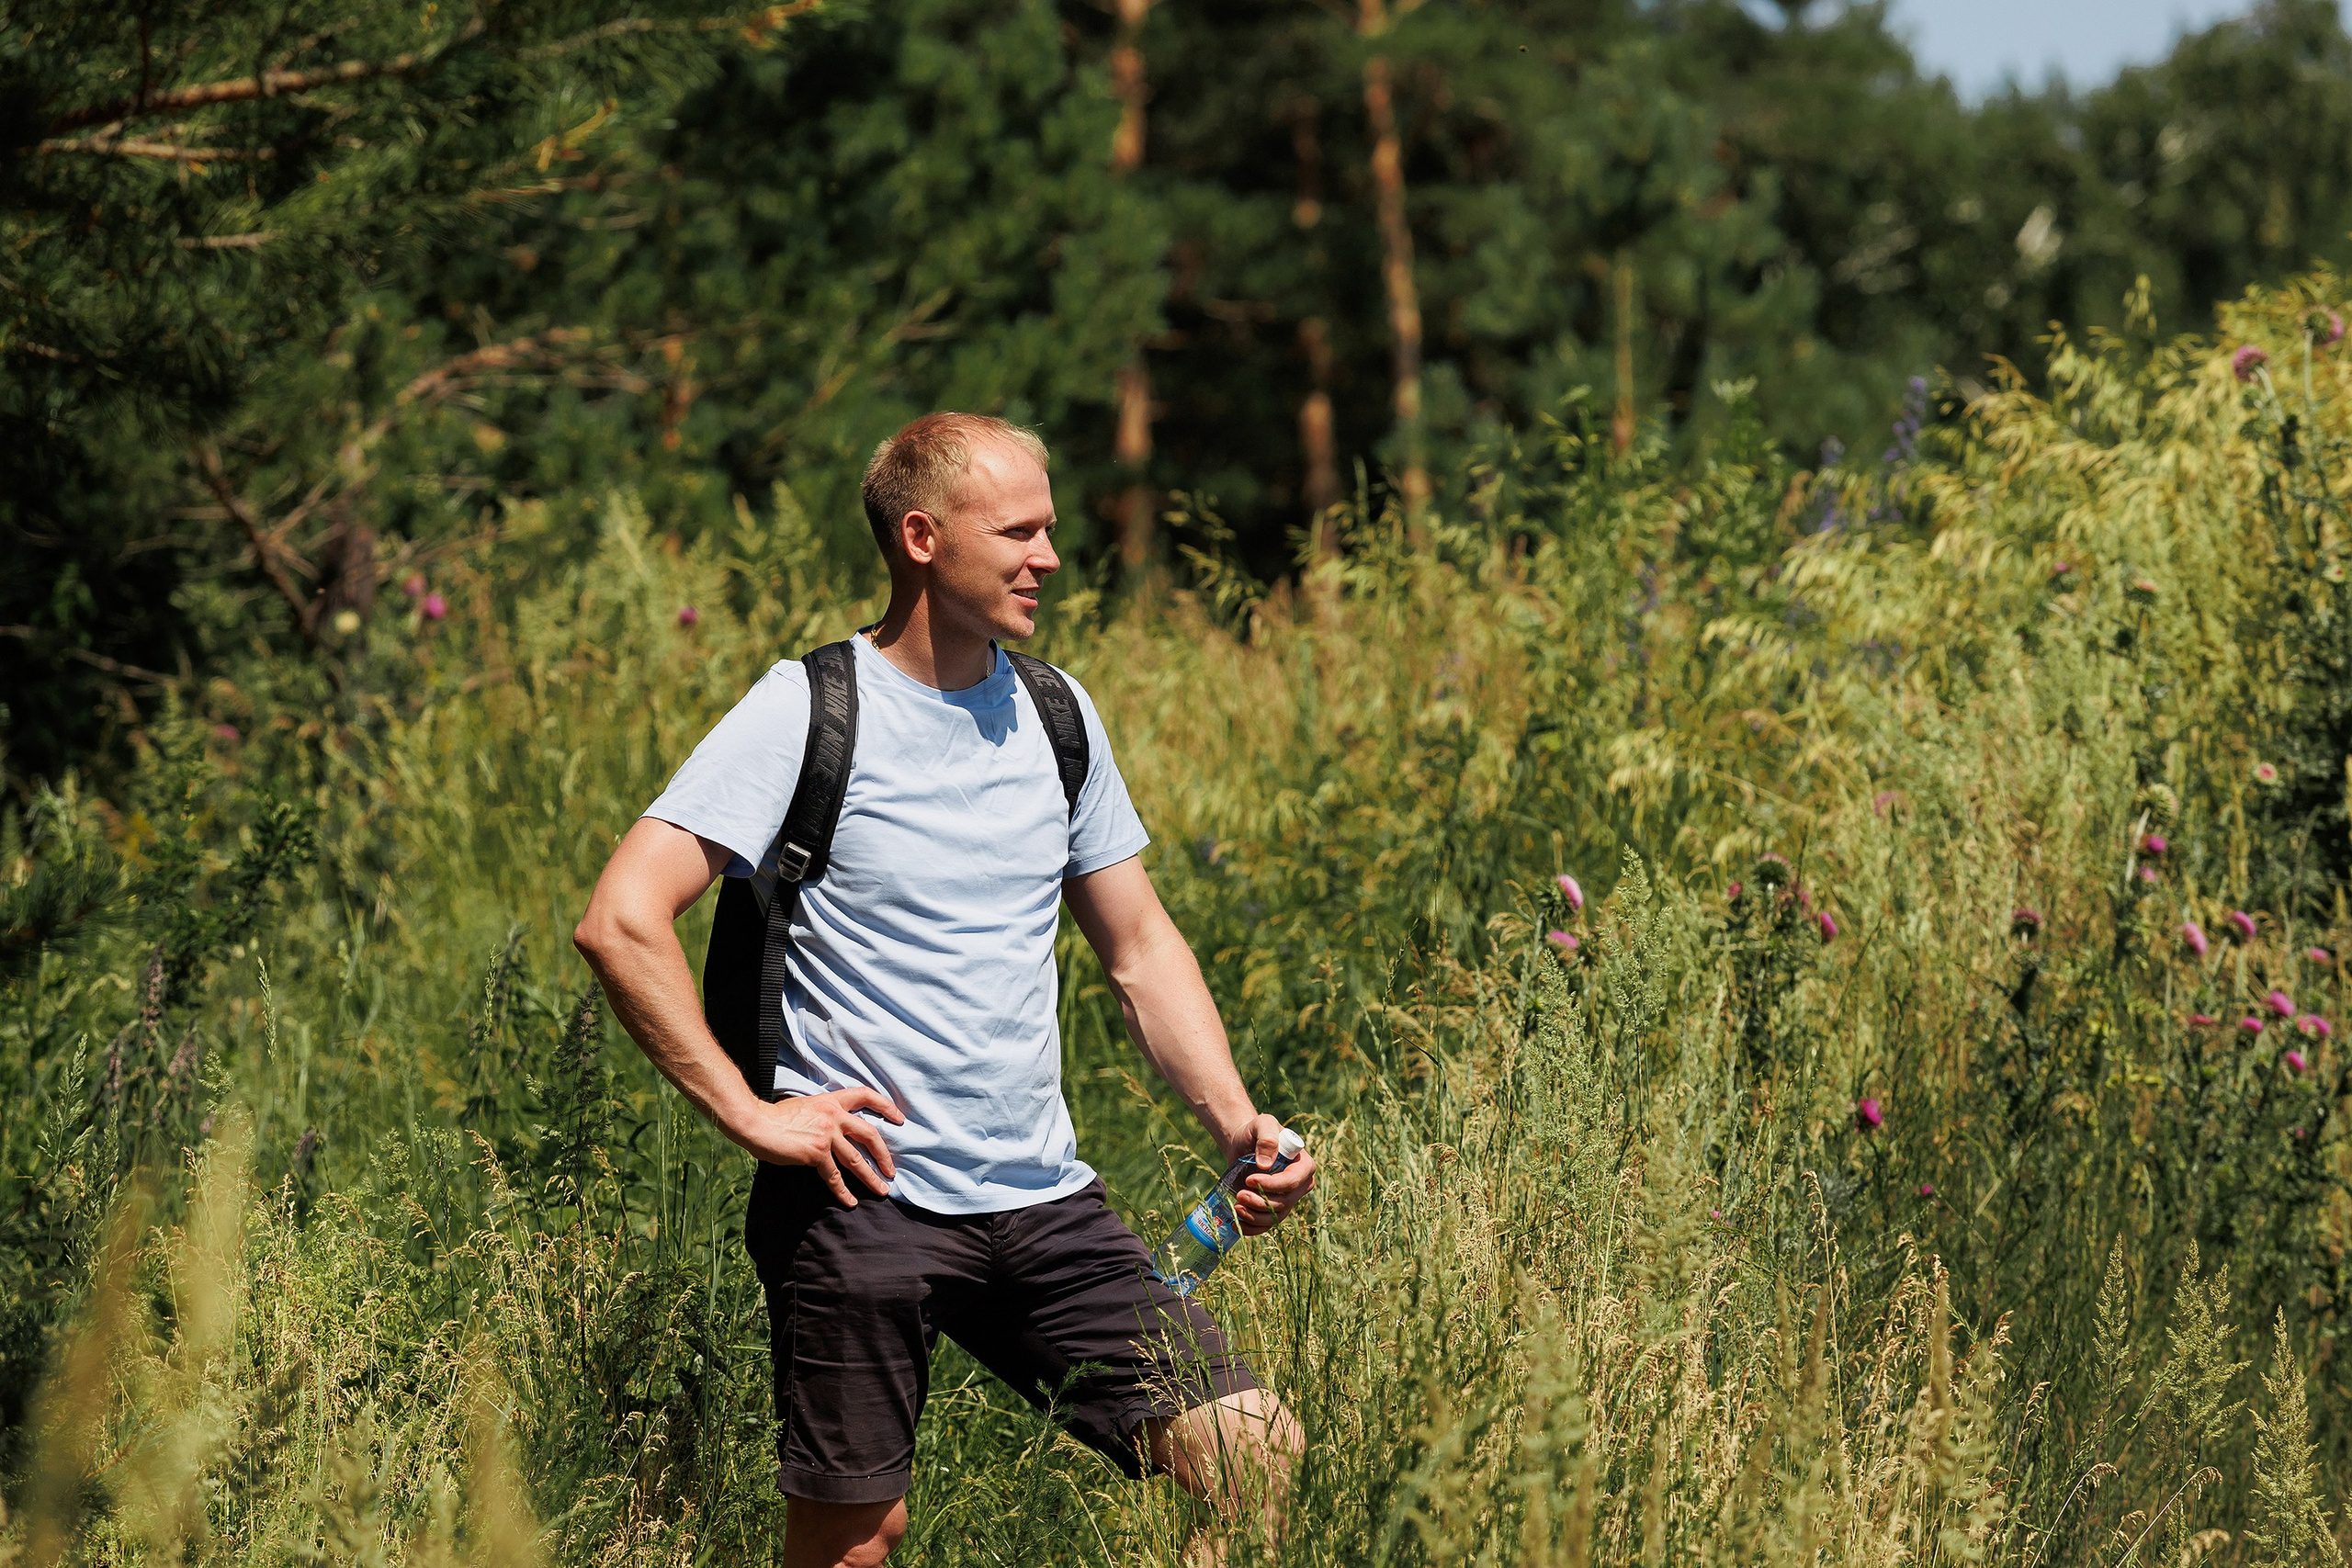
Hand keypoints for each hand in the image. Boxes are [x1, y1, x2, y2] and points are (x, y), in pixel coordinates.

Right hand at [731, 1087, 904, 1204]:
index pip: (865, 1096)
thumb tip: (832, 1129)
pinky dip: (843, 1191)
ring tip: (881, 1190)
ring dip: (871, 1177)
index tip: (900, 1119)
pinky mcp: (816, 1152)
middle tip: (892, 1170)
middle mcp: (833, 1116)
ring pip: (856, 1159)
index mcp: (831, 1101)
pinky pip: (834, 1176)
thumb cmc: (775, 1117)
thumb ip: (823, 1114)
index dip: (886, 1106)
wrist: (757, 1123)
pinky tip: (849, 1202)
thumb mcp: (806, 1106)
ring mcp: (826, 1134)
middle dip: (884, 1154)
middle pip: (870, 1134)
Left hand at [1229, 1113, 1314, 1235]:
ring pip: (1276, 1216)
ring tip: (1236, 1207)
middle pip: (1284, 1202)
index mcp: (1303, 1165)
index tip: (1250, 1179)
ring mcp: (1287, 1198)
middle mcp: (1300, 1185)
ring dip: (1255, 1216)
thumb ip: (1267, 1138)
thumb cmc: (1255, 1132)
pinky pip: (1268, 1224)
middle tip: (1239, 1194)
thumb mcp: (1262, 1124)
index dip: (1273, 1185)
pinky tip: (1238, 1223)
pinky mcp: (1273, 1208)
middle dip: (1261, 1202)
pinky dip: (1253, 1228)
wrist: (1243, 1144)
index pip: (1293, 1181)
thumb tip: (1266, 1164)